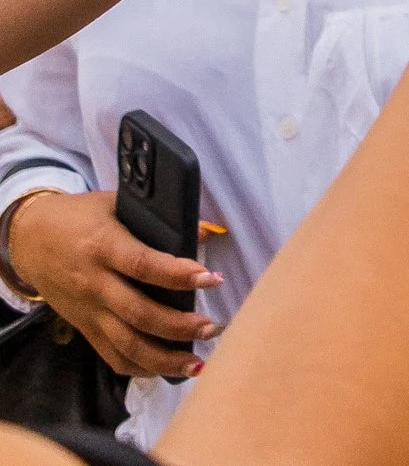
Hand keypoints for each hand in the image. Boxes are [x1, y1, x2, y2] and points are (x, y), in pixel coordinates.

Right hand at [8, 190, 220, 378]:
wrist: (31, 240)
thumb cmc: (80, 216)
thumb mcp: (116, 203)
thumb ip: (157, 218)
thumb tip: (204, 232)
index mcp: (104, 246)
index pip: (143, 265)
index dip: (178, 274)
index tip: (211, 279)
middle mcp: (95, 284)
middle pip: (139, 314)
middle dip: (179, 326)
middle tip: (213, 326)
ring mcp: (89, 311)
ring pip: (127, 345)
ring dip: (164, 358)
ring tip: (198, 360)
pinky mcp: (84, 328)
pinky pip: (112, 356)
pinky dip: (140, 368)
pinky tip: (166, 369)